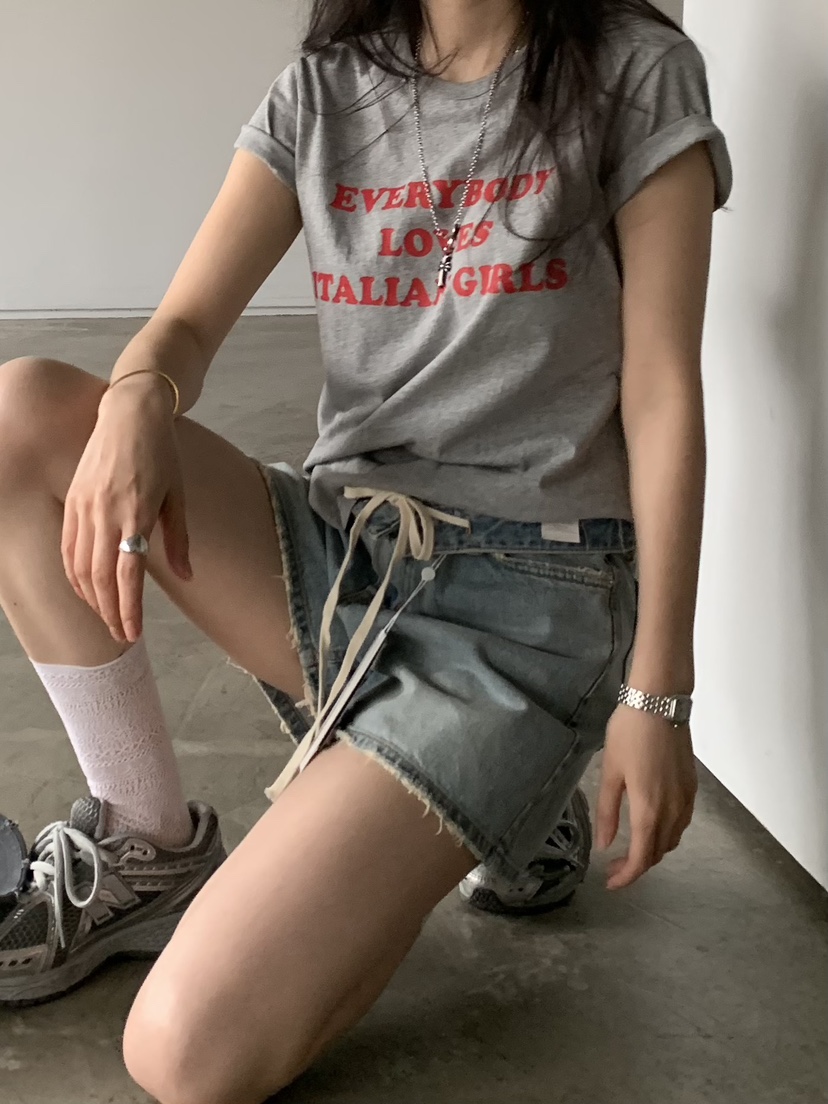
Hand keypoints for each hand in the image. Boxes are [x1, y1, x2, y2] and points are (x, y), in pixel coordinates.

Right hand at [62, 375, 191, 643]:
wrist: (131, 413)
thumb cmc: (161, 453)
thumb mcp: (178, 495)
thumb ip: (178, 539)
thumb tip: (186, 576)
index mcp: (136, 513)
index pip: (128, 575)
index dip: (129, 608)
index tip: (133, 633)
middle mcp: (106, 513)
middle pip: (100, 577)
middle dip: (110, 612)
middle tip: (122, 635)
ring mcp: (84, 506)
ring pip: (80, 566)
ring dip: (91, 598)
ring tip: (107, 617)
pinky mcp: (73, 500)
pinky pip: (68, 546)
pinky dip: (74, 574)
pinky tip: (85, 590)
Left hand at [595, 705, 696, 889]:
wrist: (659, 703)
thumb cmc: (629, 733)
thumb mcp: (610, 772)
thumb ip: (607, 812)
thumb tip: (604, 844)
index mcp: (648, 809)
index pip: (641, 857)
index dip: (627, 876)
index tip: (611, 882)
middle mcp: (672, 809)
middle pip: (658, 852)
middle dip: (637, 866)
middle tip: (613, 866)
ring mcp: (686, 798)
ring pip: (673, 839)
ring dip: (653, 850)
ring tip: (630, 848)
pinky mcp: (691, 786)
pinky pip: (681, 822)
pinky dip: (666, 834)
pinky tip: (651, 825)